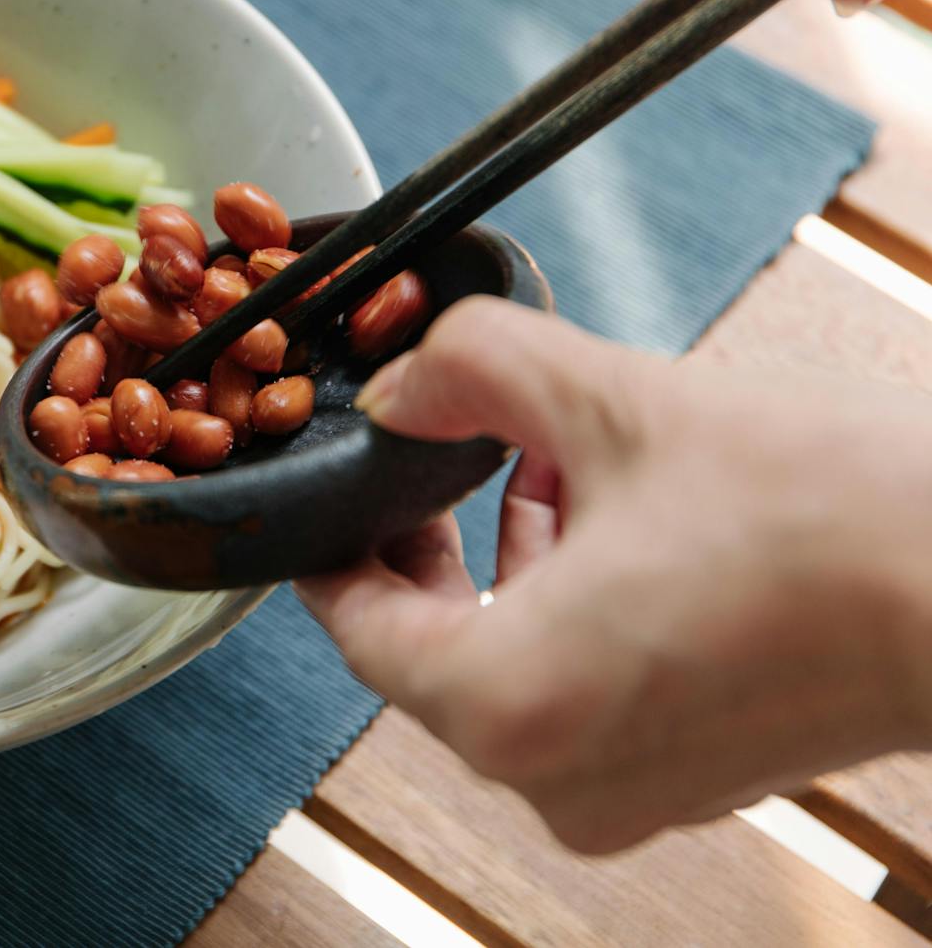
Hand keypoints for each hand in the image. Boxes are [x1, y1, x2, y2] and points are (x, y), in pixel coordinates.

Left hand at [294, 298, 931, 853]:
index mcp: (511, 703)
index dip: (333, 541)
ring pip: (503, 666)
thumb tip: (397, 383)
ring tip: (541, 458)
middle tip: (437, 454)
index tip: (333, 486)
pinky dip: (564, 608)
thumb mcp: (618, 402)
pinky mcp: (687, 781)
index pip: (355, 625)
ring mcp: (625, 793)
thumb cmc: (831, 511)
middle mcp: (554, 777)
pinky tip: (605, 513)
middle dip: (429, 541)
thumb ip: (471, 371)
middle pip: (427, 648)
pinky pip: (575, 693)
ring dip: (503, 562)